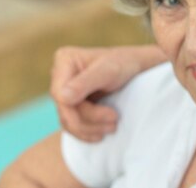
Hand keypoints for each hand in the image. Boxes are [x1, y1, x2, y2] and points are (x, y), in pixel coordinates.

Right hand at [50, 45, 166, 141]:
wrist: (136, 67)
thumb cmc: (124, 63)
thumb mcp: (108, 71)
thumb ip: (84, 83)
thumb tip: (62, 98)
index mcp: (64, 61)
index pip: (61, 95)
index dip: (83, 111)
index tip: (112, 115)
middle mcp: (59, 75)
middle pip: (65, 109)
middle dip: (89, 122)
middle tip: (114, 125)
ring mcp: (64, 90)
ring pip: (67, 119)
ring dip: (88, 129)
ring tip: (112, 128)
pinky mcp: (72, 102)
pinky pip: (71, 122)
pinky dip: (85, 131)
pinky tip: (99, 133)